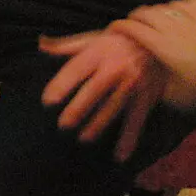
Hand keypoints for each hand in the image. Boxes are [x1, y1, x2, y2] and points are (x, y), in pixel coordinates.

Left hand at [40, 28, 165, 161]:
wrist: (155, 43)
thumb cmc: (116, 43)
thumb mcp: (91, 39)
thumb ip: (66, 46)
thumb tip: (40, 43)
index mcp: (98, 53)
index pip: (76, 69)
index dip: (61, 85)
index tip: (47, 101)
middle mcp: (115, 69)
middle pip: (94, 90)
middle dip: (78, 109)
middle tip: (63, 125)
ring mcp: (132, 85)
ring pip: (113, 107)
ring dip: (99, 125)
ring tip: (83, 139)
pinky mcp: (145, 98)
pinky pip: (137, 121)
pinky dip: (129, 139)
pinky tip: (120, 156)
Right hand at [106, 4, 195, 112]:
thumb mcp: (177, 94)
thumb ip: (158, 88)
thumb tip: (147, 88)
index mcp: (160, 45)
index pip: (131, 28)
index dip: (117, 27)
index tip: (111, 32)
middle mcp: (169, 29)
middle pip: (142, 12)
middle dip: (131, 17)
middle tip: (128, 27)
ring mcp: (185, 22)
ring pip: (159, 8)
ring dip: (149, 12)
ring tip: (147, 22)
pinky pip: (178, 6)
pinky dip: (169, 8)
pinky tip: (170, 15)